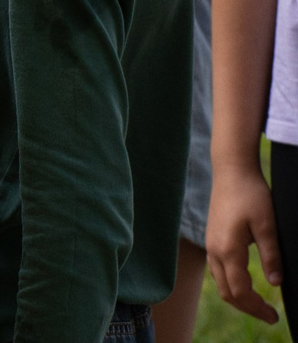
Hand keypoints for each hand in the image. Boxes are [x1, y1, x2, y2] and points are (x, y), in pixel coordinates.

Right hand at [209, 163, 282, 322]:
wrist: (231, 171)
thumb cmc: (251, 195)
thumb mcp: (268, 226)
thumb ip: (271, 256)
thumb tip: (276, 284)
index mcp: (228, 250)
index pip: (240, 291)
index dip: (257, 308)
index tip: (274, 316)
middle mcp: (214, 250)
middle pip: (227, 292)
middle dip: (247, 308)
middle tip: (270, 316)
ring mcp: (210, 244)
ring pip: (220, 282)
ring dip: (238, 297)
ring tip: (258, 304)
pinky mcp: (212, 238)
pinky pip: (217, 271)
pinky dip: (231, 284)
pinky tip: (245, 282)